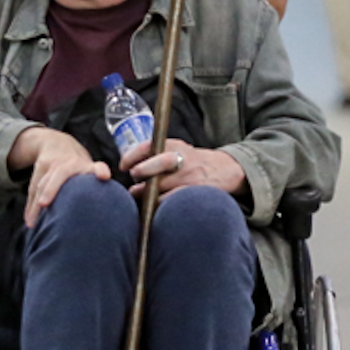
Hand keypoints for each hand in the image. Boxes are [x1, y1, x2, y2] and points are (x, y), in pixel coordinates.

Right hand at [9, 126, 110, 227]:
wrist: (56, 143)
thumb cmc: (78, 166)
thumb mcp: (89, 169)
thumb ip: (94, 187)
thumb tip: (102, 217)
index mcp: (86, 166)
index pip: (97, 167)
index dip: (100, 171)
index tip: (104, 176)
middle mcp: (70, 163)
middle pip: (60, 174)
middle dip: (51, 189)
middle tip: (44, 204)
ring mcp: (53, 164)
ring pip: (43, 183)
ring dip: (37, 203)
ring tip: (34, 223)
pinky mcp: (40, 168)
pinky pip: (33, 189)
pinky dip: (31, 206)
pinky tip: (29, 220)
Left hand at [121, 137, 245, 198]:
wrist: (226, 169)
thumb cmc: (196, 161)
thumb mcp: (180, 149)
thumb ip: (158, 154)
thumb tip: (131, 165)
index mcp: (174, 145)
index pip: (147, 146)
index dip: (131, 157)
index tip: (123, 166)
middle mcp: (181, 157)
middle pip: (153, 165)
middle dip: (138, 173)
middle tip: (134, 181)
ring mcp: (188, 175)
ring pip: (158, 185)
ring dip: (144, 193)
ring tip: (140, 195)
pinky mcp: (193, 191)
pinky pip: (169, 200)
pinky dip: (158, 204)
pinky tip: (154, 204)